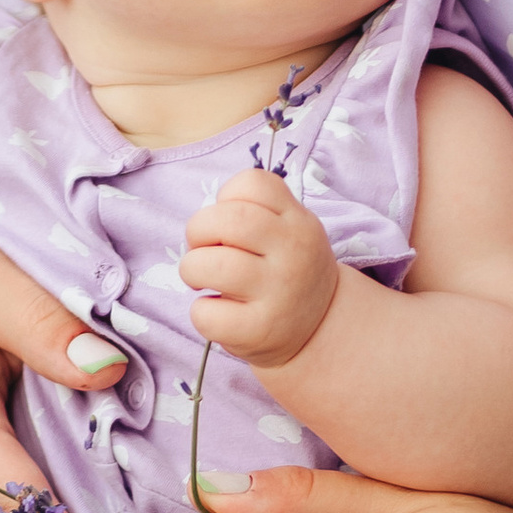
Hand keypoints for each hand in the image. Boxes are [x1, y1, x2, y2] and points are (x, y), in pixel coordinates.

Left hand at [178, 165, 340, 367]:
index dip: (226, 197)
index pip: (253, 183)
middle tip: (202, 248)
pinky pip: (207, 314)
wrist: (320, 327)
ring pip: (211, 265)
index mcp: (298, 221)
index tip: (227, 222)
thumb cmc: (286, 269)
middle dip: (198, 230)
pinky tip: (217, 310)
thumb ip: (255, 213)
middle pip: (228, 219)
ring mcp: (278, 293)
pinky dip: (201, 312)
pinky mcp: (260, 330)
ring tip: (203, 279)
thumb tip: (205, 222)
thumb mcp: (289, 231)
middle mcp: (293, 253)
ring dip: (192, 269)